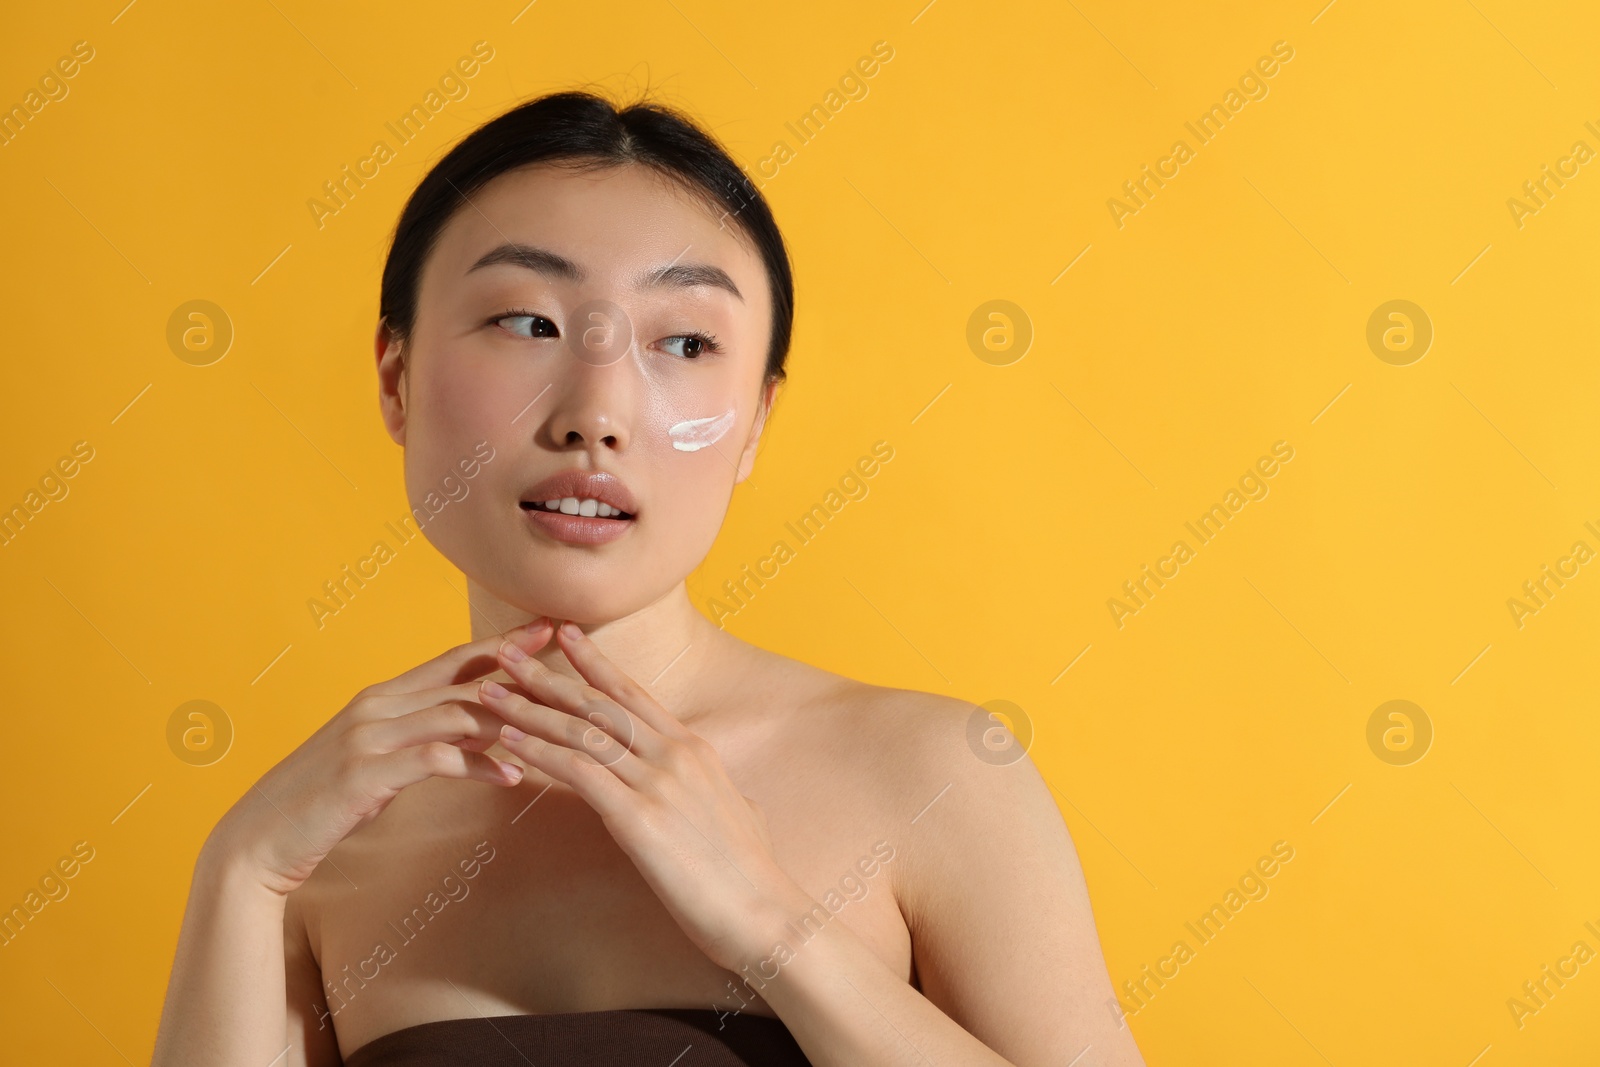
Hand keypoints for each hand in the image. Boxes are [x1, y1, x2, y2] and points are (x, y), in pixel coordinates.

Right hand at [206, 619, 555, 895]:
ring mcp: (369, 736)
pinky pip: (437, 759)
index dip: (502, 643)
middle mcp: (377, 705)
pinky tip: (512, 777)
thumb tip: (475, 731)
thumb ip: (420, 738)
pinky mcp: (364, 773)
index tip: (547, 629)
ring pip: (455, 712)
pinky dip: (479, 765)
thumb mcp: (375, 759)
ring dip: (510, 719)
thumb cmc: (322, 802)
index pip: (453, 660)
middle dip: (521, 667)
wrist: (259, 839)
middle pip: (463, 677)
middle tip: (571, 660)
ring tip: (556, 727)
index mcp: (382, 696)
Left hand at [478, 620, 804, 972]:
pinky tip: (509, 741)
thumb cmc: (752, 873)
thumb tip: (724, 790)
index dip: (594, 663)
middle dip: (547, 673)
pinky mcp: (639, 818)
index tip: (564, 634)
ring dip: (528, 709)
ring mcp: (657, 783)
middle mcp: (673, 755)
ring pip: (580, 731)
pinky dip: (539, 752)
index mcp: (694, 749)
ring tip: (489, 691)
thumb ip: (720, 791)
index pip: (633, 694)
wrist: (765, 912)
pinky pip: (579, 773)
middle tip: (507, 649)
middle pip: (598, 702)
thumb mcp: (741, 812)